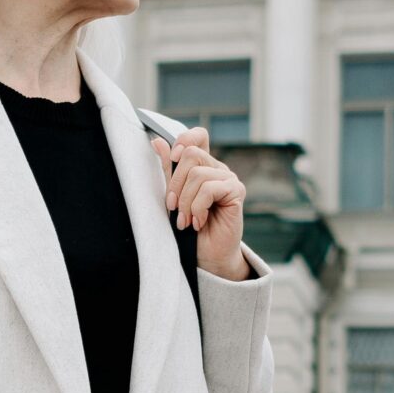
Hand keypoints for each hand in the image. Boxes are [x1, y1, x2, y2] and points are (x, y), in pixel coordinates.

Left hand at [150, 125, 249, 279]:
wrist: (207, 256)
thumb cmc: (190, 229)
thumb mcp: (174, 197)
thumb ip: (168, 171)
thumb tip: (157, 142)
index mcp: (203, 166)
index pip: (198, 136)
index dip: (184, 139)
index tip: (173, 158)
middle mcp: (217, 169)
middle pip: (191, 154)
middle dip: (175, 184)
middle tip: (173, 208)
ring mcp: (228, 179)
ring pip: (197, 175)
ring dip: (185, 202)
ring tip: (186, 220)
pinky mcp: (236, 191)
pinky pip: (209, 189)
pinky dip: (197, 208)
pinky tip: (199, 222)